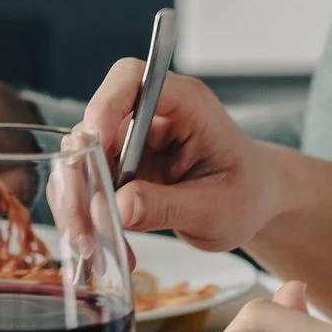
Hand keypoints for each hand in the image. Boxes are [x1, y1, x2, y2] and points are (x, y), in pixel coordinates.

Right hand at [82, 59, 285, 250]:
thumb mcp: (215, 209)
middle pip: (92, 128)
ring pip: (79, 161)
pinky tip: (107, 249)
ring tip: (97, 251)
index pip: (132, 80)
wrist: (253, 201)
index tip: (94, 146)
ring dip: (79, 207)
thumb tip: (118, 207)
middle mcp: (150, 115)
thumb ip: (167, 207)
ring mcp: (129, 140)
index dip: (104, 105)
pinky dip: (87, 218)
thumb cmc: (246, 193)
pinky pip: (86, 184)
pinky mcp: (117, 165)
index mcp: (185, 104)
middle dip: (82, 180)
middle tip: (88, 230)